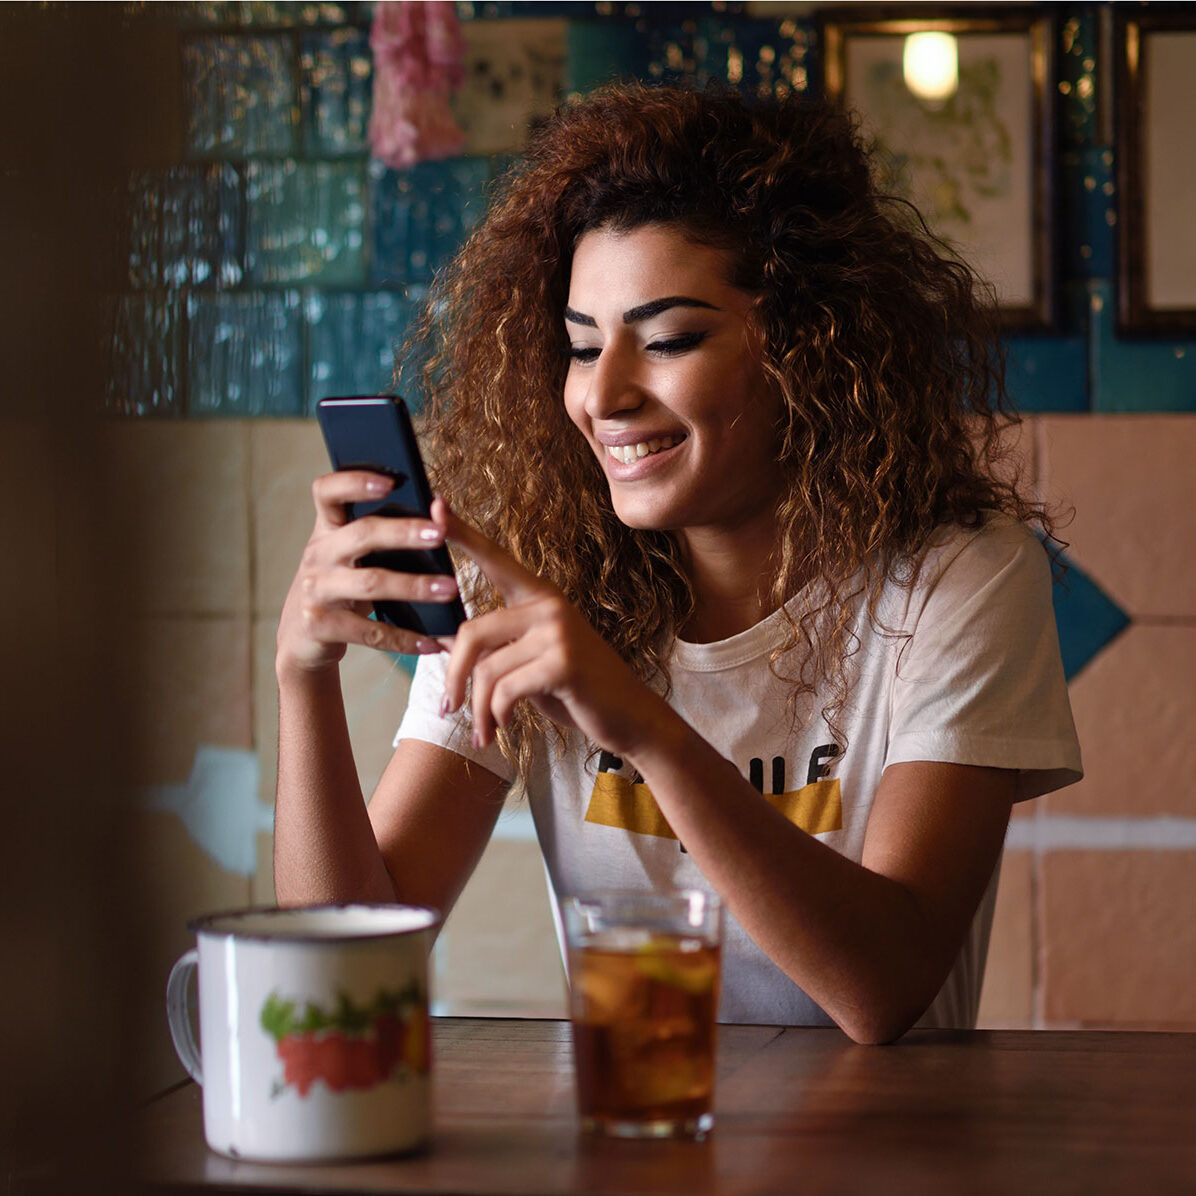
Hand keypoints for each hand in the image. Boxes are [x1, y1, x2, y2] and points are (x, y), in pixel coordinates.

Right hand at [275, 472, 459, 679]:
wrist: (301, 639)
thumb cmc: (340, 587)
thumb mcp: (347, 558)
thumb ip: (377, 538)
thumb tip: (439, 515)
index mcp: (326, 530)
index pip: (327, 492)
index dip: (354, 481)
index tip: (391, 480)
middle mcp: (317, 555)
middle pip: (361, 535)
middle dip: (403, 533)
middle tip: (440, 534)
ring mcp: (315, 591)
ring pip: (371, 583)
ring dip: (414, 586)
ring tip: (450, 589)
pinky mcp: (320, 626)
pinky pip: (370, 631)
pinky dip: (405, 638)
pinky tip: (433, 642)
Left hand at [439, 502, 670, 759]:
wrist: (626, 717)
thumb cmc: (574, 690)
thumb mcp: (529, 662)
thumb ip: (495, 647)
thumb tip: (440, 644)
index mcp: (538, 597)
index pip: (493, 559)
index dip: (461, 533)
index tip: (435, 504)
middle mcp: (548, 605)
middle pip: (471, 632)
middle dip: (454, 677)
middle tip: (448, 709)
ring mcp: (558, 631)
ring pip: (486, 669)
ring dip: (479, 708)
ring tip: (484, 730)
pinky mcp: (563, 662)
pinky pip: (505, 689)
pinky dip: (497, 715)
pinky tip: (504, 726)